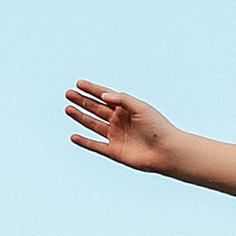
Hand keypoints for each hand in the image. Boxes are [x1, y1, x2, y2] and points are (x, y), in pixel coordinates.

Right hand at [66, 80, 181, 170]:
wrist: (167, 151)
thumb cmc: (158, 127)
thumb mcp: (140, 107)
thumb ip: (122, 99)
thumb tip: (104, 95)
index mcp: (127, 108)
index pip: (106, 96)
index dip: (92, 90)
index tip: (79, 83)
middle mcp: (120, 121)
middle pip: (96, 109)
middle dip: (82, 101)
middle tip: (68, 93)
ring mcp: (116, 136)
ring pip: (93, 125)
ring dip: (80, 117)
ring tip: (68, 108)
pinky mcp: (115, 151)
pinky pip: (96, 146)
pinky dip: (85, 142)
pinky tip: (74, 136)